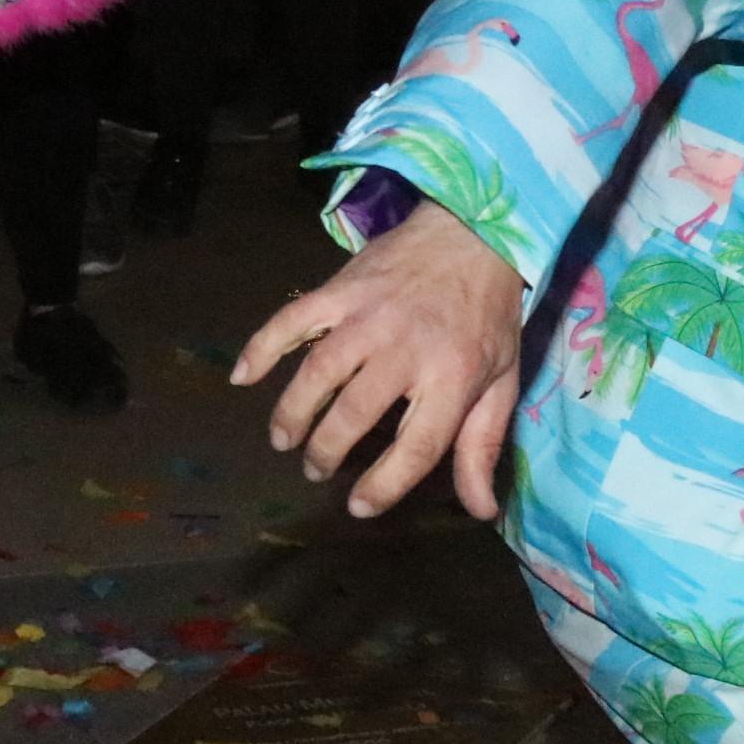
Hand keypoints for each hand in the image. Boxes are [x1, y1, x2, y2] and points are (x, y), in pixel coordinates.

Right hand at [234, 207, 526, 520]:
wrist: (475, 232)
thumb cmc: (488, 315)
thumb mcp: (501, 383)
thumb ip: (482, 446)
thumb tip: (482, 511)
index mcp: (453, 376)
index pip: (415, 446)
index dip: (384, 485)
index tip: (359, 506)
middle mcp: (407, 348)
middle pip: (355, 413)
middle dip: (327, 451)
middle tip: (316, 470)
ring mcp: (368, 315)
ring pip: (319, 372)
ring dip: (293, 412)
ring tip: (283, 441)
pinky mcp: (341, 288)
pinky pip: (293, 320)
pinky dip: (262, 347)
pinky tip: (242, 377)